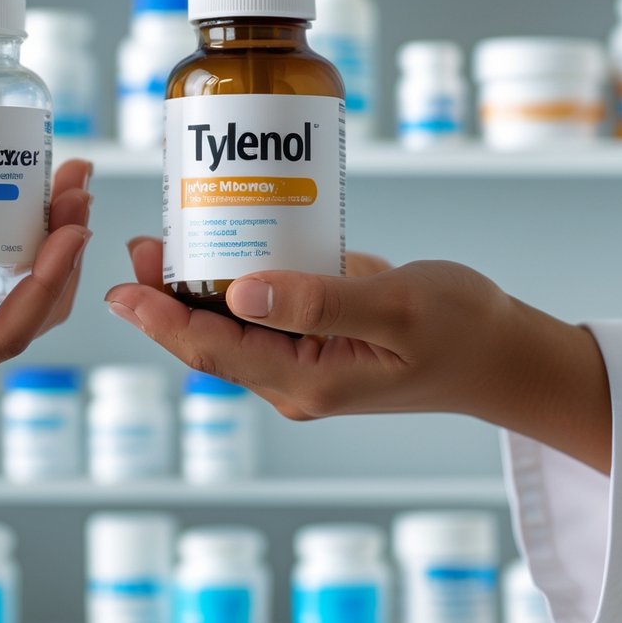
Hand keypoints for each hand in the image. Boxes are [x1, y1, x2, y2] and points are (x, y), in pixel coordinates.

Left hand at [106, 240, 611, 472]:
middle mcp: (293, 377)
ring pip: (229, 324)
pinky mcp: (313, 336)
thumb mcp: (394, 309)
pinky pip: (259, 311)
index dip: (161, 321)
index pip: (215, 352)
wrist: (501, 350)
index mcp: (306, 382)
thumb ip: (317, 302)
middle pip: (209, 339)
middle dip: (164, 298)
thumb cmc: (460, 330)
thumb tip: (239, 292)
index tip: (120, 291)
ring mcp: (301, 359)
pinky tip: (219, 246)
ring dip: (190, 287)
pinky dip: (231, 280)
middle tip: (136, 246)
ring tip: (160, 241)